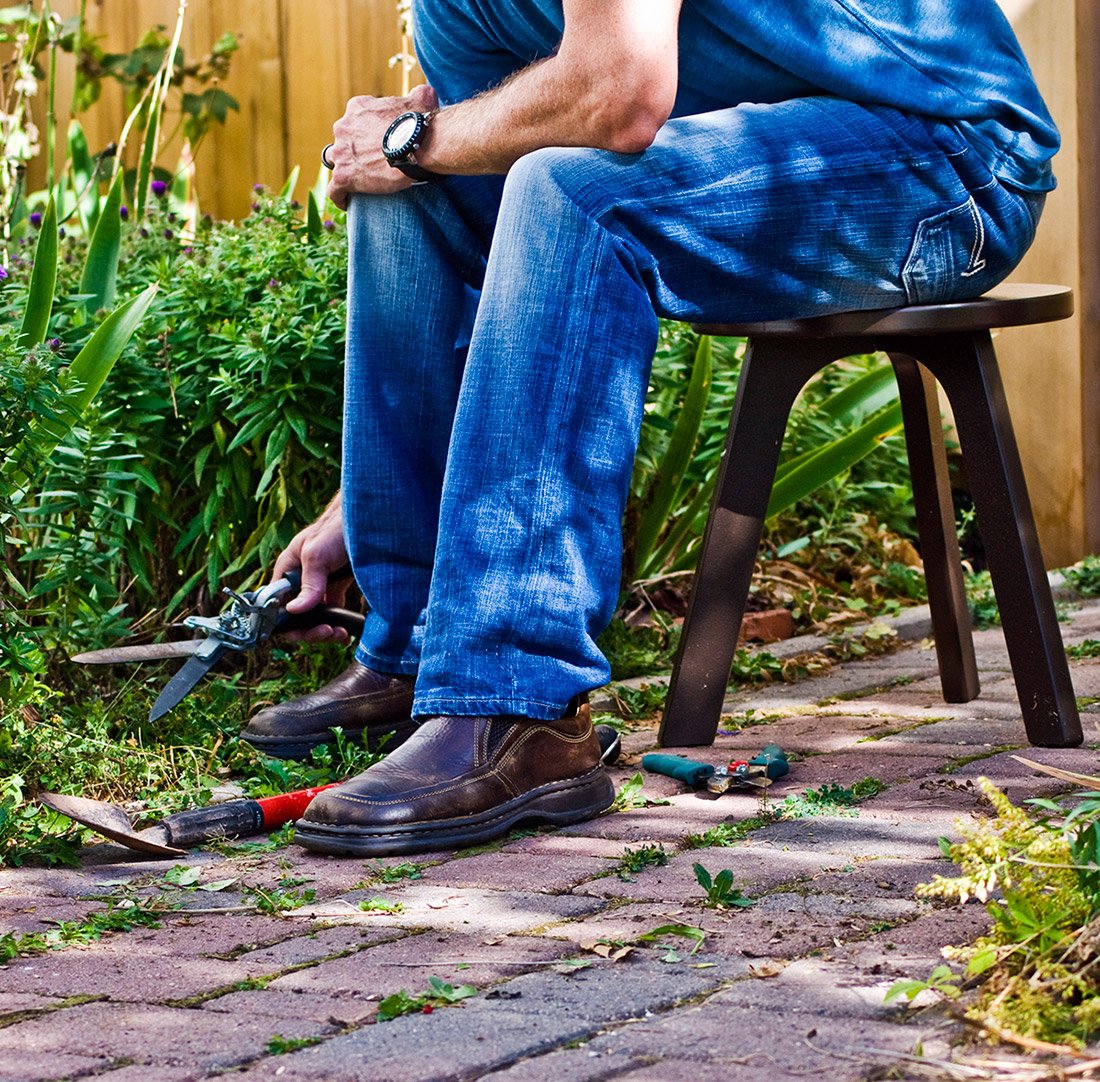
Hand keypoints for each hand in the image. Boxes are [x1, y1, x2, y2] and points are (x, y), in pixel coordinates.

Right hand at [273, 493, 352, 642]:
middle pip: (297, 616)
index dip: (289, 623)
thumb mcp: (317, 555)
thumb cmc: (337, 528)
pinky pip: (333, 610)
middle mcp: (301, 579)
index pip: (278, 606)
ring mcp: (319, 584)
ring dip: (326, 629)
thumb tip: (294, 610)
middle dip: (311, 629)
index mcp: (288, 570)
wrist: (370, 518)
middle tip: (329, 632)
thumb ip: (308, 584)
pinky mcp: (337, 585)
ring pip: (316, 617)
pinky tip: (347, 629)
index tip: (305, 630)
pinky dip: (338, 622)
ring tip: (341, 633)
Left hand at [327, 84, 439, 207]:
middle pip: (342, 141)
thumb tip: (426, 94)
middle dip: (353, 151)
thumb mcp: (421, 99)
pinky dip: (339, 196)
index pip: (355, 121)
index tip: (376, 144)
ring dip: (346, 170)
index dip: (364, 133)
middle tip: (372, 163)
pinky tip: (348, 202)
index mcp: (357, 108)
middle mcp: (344, 127)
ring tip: (360, 183)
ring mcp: (341, 152)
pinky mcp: (344, 176)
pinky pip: (334, 189)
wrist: (417, 145)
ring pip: (336, 163)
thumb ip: (419, 94)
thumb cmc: (419, 122)